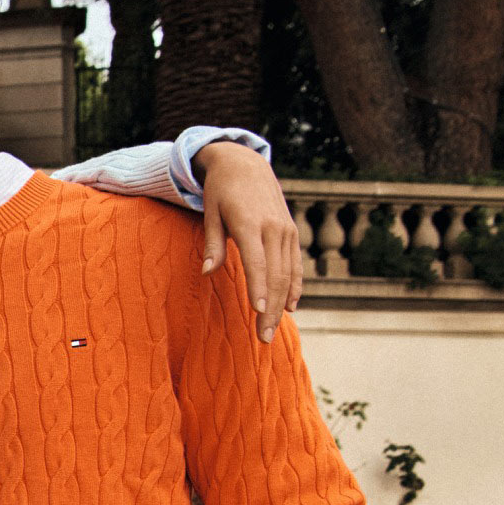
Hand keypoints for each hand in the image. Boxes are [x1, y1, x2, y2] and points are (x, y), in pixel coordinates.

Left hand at [194, 142, 305, 340]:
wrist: (246, 165)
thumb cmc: (221, 192)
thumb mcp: (210, 214)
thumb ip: (212, 245)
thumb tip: (207, 273)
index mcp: (250, 224)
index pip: (257, 262)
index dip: (258, 289)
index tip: (259, 313)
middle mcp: (274, 228)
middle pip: (276, 275)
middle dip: (271, 309)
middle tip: (264, 338)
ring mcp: (287, 231)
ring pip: (289, 274)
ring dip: (283, 305)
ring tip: (272, 332)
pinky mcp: (292, 233)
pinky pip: (296, 265)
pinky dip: (295, 287)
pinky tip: (291, 308)